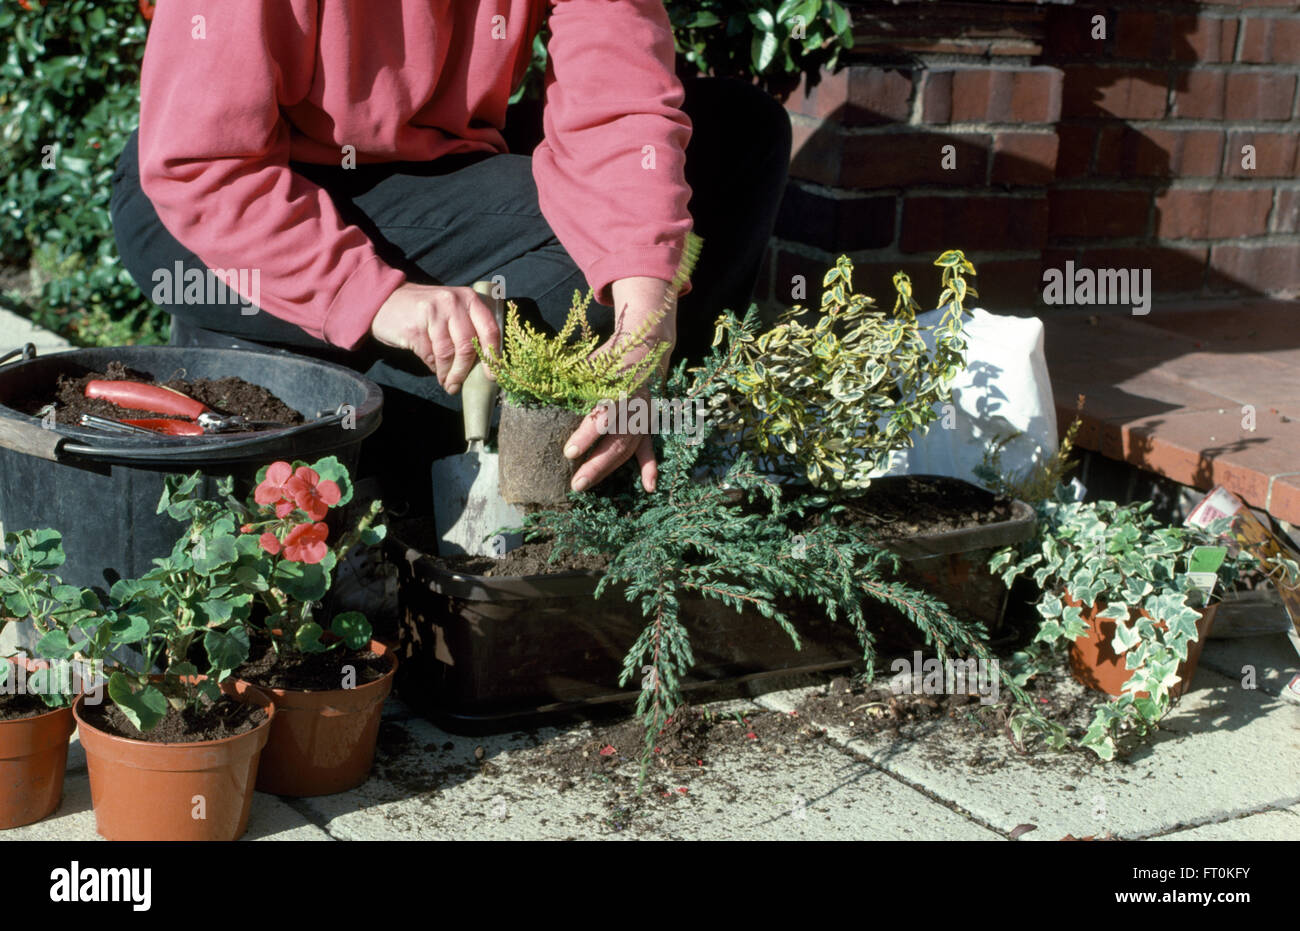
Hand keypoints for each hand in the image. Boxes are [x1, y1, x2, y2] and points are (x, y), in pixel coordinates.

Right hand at [369, 283, 499, 393]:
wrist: (386, 301)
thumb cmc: (426, 311)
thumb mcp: (452, 310)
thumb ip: (469, 328)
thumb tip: (483, 365)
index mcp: (469, 298)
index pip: (490, 329)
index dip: (493, 356)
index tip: (493, 376)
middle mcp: (453, 302)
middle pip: (468, 345)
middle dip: (465, 371)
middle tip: (459, 384)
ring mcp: (433, 313)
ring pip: (448, 354)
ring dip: (448, 374)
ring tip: (447, 382)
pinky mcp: (415, 327)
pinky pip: (429, 356)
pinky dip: (433, 367)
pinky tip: (434, 369)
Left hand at [564, 276, 676, 492]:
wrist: (641, 349)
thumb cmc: (605, 359)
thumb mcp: (585, 364)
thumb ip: (565, 379)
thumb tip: (529, 388)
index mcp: (616, 387)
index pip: (602, 416)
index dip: (587, 436)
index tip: (569, 453)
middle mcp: (632, 405)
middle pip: (616, 441)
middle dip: (596, 464)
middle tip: (575, 483)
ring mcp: (642, 417)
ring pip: (627, 449)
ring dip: (608, 470)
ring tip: (585, 486)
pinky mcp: (647, 424)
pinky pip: (649, 448)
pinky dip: (649, 468)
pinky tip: (648, 488)